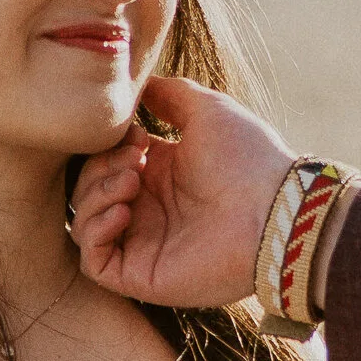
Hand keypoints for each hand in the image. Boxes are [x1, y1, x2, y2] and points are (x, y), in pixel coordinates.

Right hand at [69, 77, 293, 310]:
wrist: (275, 210)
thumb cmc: (247, 157)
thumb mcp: (206, 109)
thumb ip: (169, 94)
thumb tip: (140, 84)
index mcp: (161, 175)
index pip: (106, 162)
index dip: (107, 147)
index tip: (137, 136)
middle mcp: (149, 211)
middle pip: (89, 190)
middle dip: (100, 168)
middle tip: (136, 158)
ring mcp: (144, 244)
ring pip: (84, 224)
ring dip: (95, 195)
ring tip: (132, 181)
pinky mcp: (142, 276)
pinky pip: (93, 263)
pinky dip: (95, 233)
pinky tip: (124, 210)